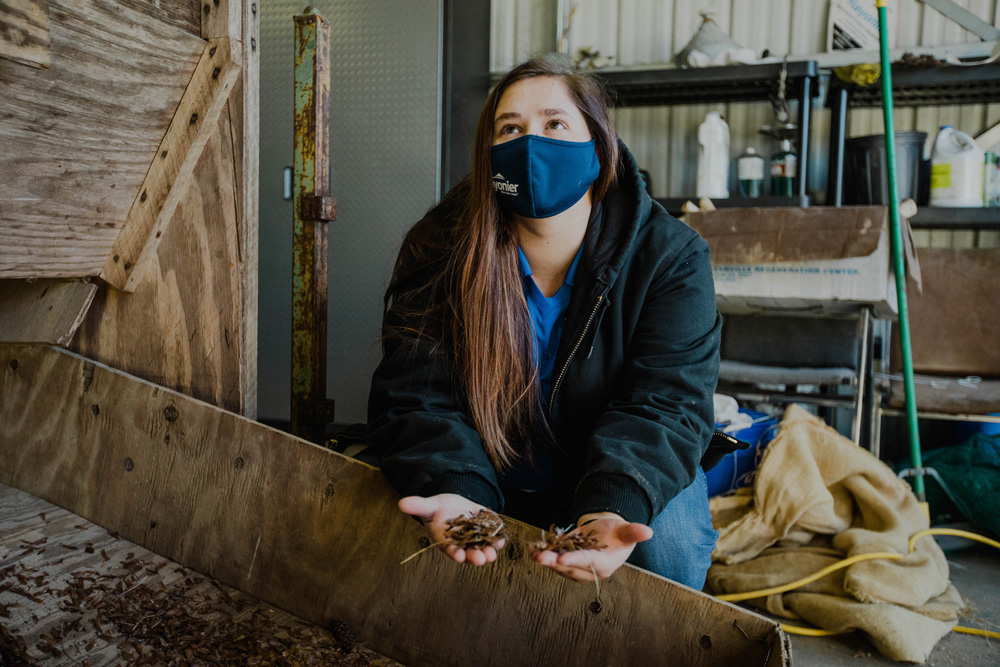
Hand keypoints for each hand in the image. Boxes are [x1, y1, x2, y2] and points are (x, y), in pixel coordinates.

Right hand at [398, 494, 505, 565]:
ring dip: (489, 551)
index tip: (458, 556)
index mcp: (446, 542)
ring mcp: (476, 540)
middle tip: (481, 559)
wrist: (454, 505)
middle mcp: (462, 545)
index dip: (454, 553)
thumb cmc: (438, 509)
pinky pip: (494, 538)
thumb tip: (401, 503)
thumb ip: (418, 506)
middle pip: (469, 554)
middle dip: (475, 557)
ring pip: (484, 549)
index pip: (450, 550)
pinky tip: (502, 538)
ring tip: (493, 552)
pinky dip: (499, 539)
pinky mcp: (487, 532)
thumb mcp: (429, 506)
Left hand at [532, 512, 652, 581]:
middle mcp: (589, 570)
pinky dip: (543, 555)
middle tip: (540, 557)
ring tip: (534, 553)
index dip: (575, 560)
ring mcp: (576, 567)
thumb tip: (647, 531)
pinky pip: (554, 560)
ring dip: (546, 560)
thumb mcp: (627, 531)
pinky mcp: (567, 561)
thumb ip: (634, 532)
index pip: (588, 563)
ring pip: (559, 565)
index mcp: (604, 564)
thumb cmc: (619, 534)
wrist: (609, 536)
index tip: (562, 559)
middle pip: (569, 567)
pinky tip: (532, 549)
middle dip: (554, 562)